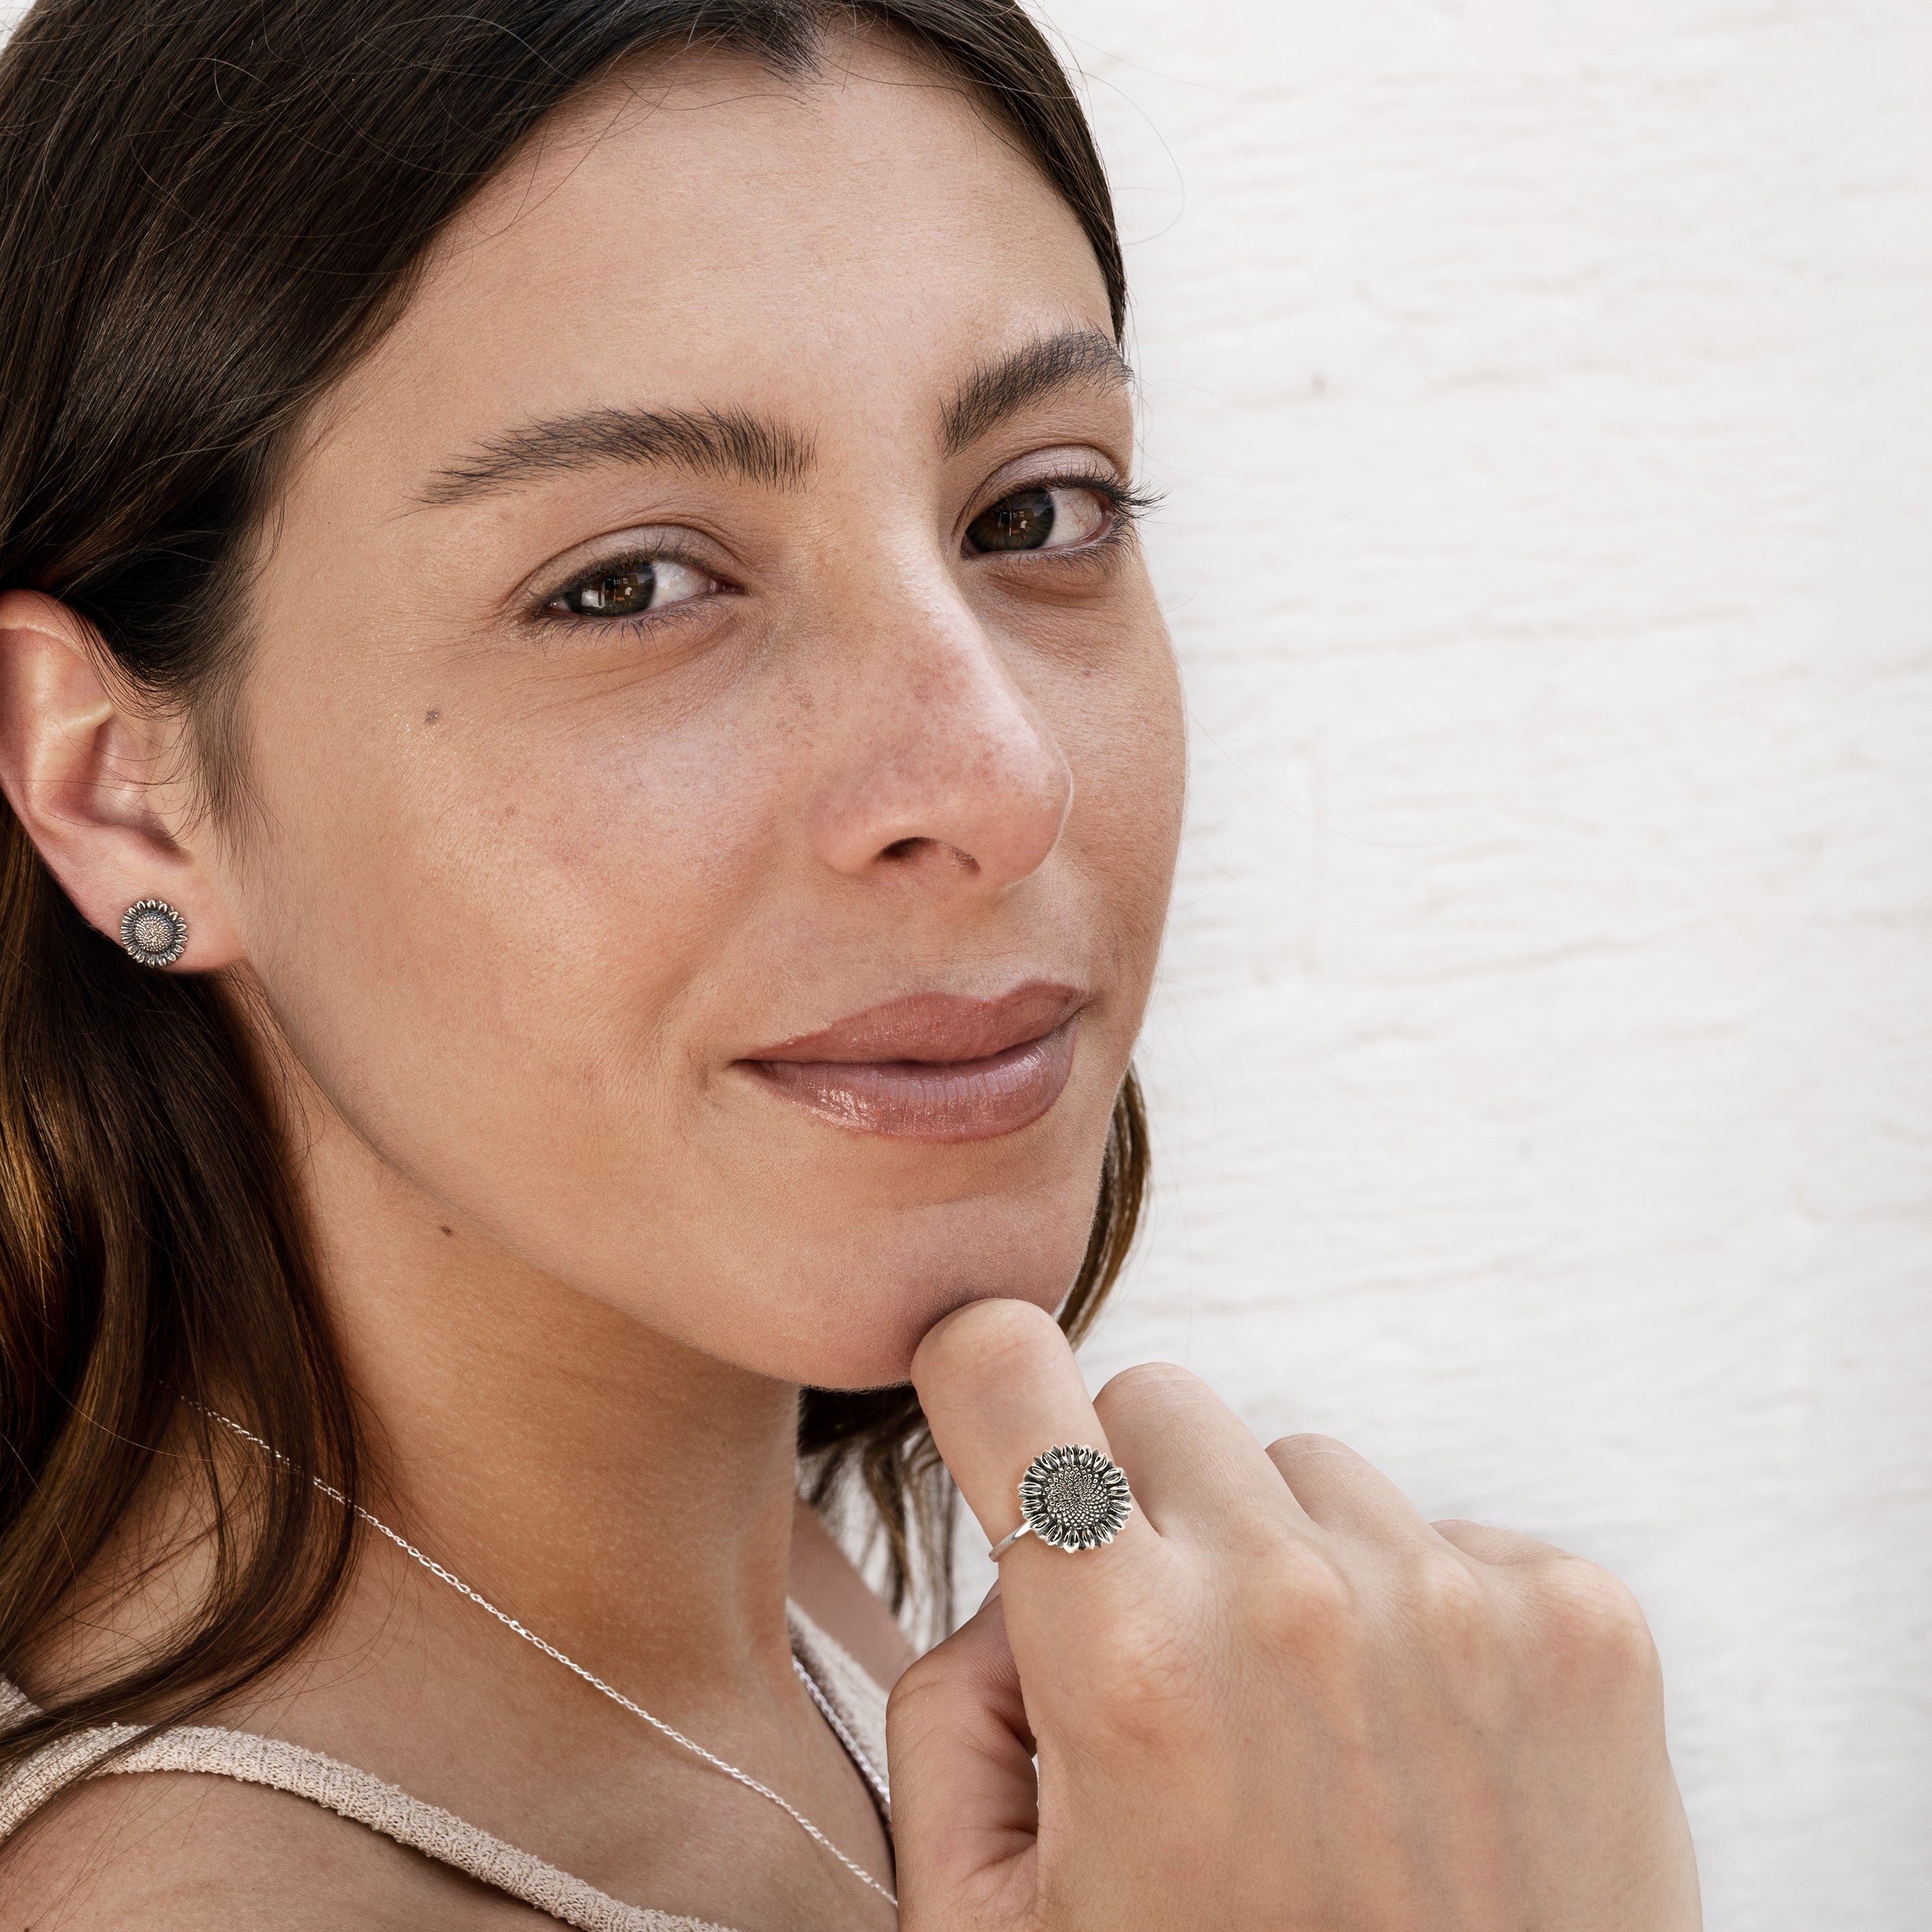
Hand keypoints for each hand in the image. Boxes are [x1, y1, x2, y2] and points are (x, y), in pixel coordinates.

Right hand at [888, 1299, 1699, 1931]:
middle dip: (1141, 1508)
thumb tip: (1022, 1567)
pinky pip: (1442, 1530)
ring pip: (1304, 1469)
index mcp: (1130, 1664)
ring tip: (1319, 1742)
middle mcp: (1293, 1602)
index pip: (1006, 1369)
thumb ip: (953, 1708)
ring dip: (1287, 1566)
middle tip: (1174, 1669)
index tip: (994, 1414)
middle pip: (1159, 1405)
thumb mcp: (990, 1926)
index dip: (980, 1381)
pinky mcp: (1585, 1625)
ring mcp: (1457, 1604)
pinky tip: (1427, 1756)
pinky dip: (1418, 1614)